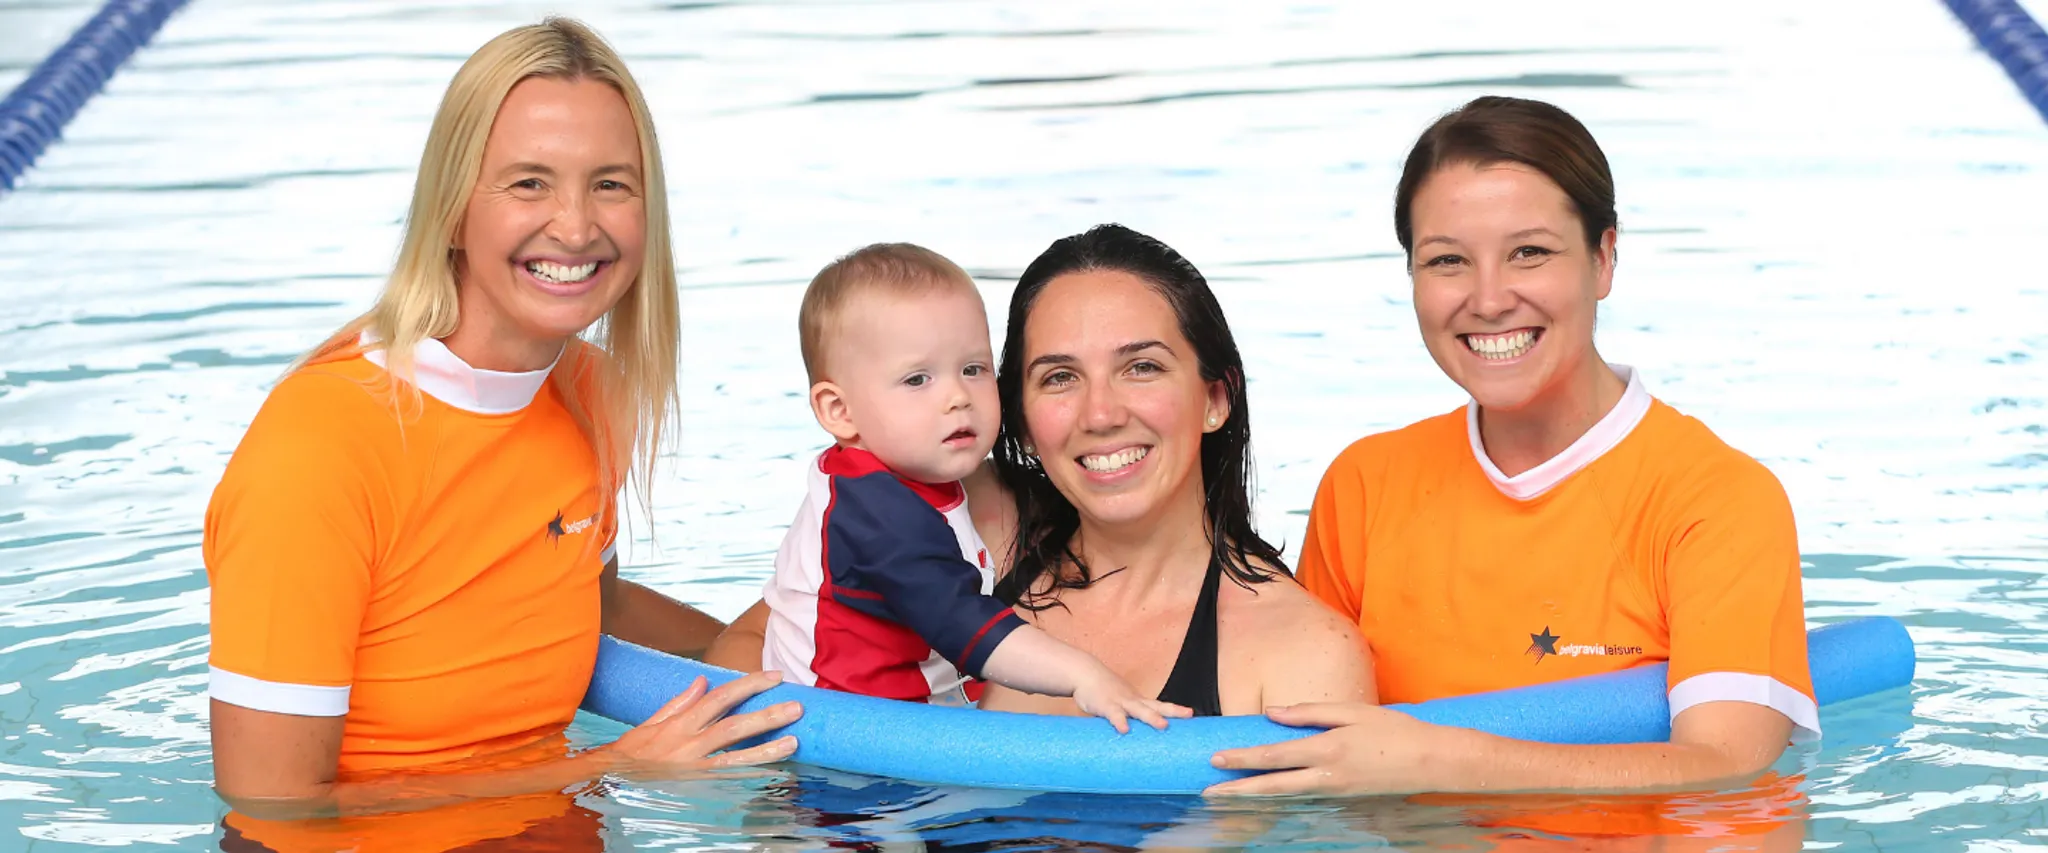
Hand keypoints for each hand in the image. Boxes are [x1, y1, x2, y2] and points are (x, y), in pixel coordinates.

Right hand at [600, 670, 802, 775]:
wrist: (607, 781)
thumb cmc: (629, 754)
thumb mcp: (650, 723)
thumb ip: (679, 702)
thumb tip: (703, 681)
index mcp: (680, 722)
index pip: (721, 697)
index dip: (750, 685)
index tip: (775, 676)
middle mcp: (688, 743)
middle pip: (734, 725)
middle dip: (767, 714)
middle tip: (797, 707)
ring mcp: (692, 767)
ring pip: (735, 756)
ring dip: (766, 749)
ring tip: (794, 742)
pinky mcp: (693, 788)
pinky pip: (725, 782)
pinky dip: (748, 777)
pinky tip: (771, 774)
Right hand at [1071, 667, 1193, 734]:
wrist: (1084, 672)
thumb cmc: (1104, 691)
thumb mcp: (1121, 701)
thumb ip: (1129, 718)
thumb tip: (1136, 739)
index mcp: (1138, 701)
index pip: (1161, 705)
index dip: (1176, 710)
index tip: (1192, 715)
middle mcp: (1133, 700)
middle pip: (1156, 706)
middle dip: (1173, 711)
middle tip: (1188, 715)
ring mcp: (1120, 702)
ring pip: (1139, 710)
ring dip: (1151, 717)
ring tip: (1163, 725)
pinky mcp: (1105, 705)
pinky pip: (1114, 715)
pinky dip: (1120, 722)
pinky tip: (1124, 730)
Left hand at [1204, 702, 1459, 796]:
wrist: (1431, 762)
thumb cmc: (1394, 730)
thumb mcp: (1352, 711)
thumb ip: (1311, 712)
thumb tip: (1274, 714)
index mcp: (1327, 749)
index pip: (1274, 755)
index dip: (1243, 759)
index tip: (1216, 759)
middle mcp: (1326, 775)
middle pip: (1272, 786)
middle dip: (1237, 789)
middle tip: (1208, 791)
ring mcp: (1334, 790)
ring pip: (1285, 796)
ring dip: (1254, 796)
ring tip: (1227, 795)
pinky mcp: (1343, 796)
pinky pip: (1303, 797)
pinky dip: (1279, 797)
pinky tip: (1265, 793)